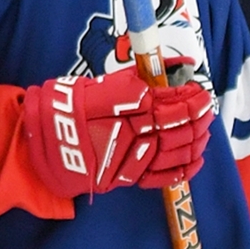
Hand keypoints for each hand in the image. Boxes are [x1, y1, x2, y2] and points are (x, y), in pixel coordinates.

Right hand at [21, 70, 213, 198]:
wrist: (43, 142)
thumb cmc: (67, 108)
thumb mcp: (98, 85)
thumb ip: (134, 80)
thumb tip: (171, 70)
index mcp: (126, 110)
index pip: (170, 105)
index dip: (190, 99)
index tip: (199, 90)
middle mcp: (133, 136)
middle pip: (178, 128)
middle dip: (198, 117)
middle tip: (206, 107)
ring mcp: (133, 160)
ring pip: (177, 152)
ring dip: (196, 139)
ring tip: (204, 128)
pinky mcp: (128, 178)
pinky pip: (165, 177)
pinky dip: (186, 169)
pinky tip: (197, 158)